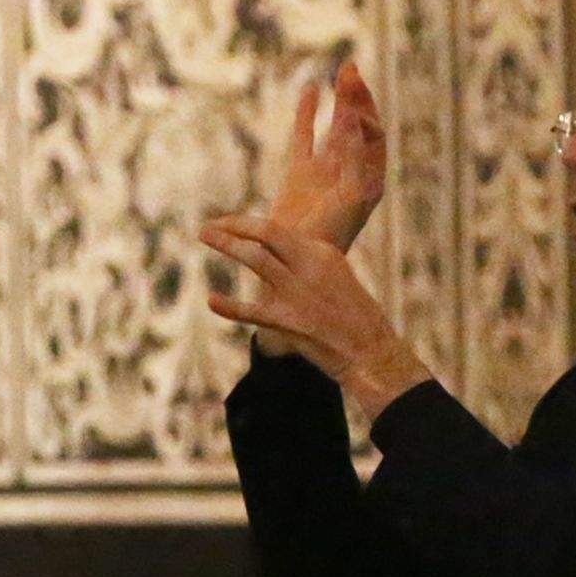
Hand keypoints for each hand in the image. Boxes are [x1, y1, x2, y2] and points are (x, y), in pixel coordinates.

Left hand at [203, 210, 430, 415]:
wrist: (370, 351)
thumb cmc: (354, 316)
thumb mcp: (335, 276)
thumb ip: (306, 262)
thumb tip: (274, 254)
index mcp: (322, 253)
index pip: (277, 230)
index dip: (248, 225)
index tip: (230, 225)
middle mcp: (309, 267)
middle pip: (265, 233)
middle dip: (233, 226)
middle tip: (208, 227)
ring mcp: (297, 293)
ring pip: (255, 258)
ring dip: (227, 245)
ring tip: (206, 237)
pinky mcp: (287, 322)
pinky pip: (249, 309)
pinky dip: (227, 305)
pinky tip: (211, 300)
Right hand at [265, 61, 385, 251]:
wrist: (296, 261)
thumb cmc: (330, 234)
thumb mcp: (350, 193)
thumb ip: (352, 156)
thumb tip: (351, 117)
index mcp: (369, 180)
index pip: (375, 137)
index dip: (366, 117)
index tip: (353, 106)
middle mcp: (350, 172)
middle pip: (359, 126)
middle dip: (357, 98)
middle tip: (351, 69)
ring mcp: (324, 171)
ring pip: (335, 127)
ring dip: (340, 101)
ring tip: (343, 71)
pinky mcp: (298, 174)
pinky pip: (304, 137)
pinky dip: (308, 114)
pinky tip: (310, 89)